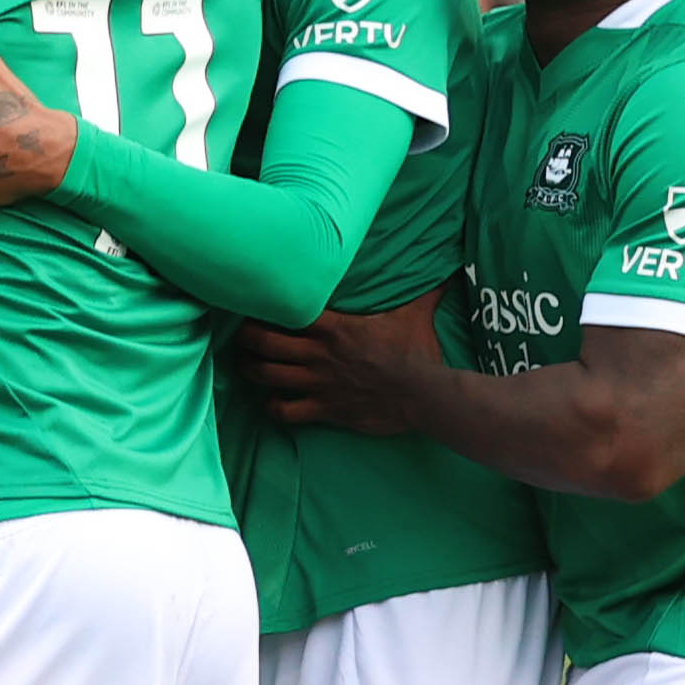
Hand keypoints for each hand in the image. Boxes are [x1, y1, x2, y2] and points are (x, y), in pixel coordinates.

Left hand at [236, 295, 443, 436]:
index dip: (267, 306)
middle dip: (247, 337)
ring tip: (245, 365)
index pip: (288, 310)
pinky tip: (271, 403)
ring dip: (251, 369)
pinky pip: (285, 411)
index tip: (259, 303)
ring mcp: (318, 383)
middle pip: (264, 342)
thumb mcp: (416, 315)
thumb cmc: (416, 354)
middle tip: (241, 335)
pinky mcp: (324, 409)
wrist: (422, 395)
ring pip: (266, 374)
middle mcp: (318, 354)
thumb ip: (422, 292)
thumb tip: (443, 274)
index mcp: (334, 327)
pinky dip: (273, 407)